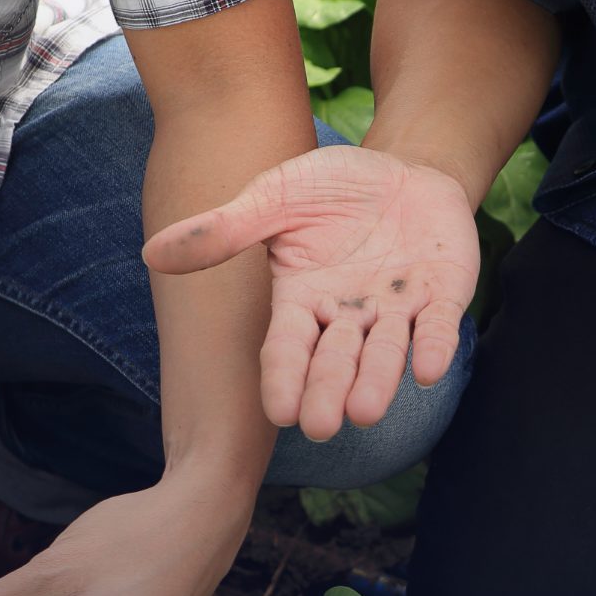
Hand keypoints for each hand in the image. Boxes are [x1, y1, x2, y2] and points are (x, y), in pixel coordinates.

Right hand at [142, 145, 479, 440]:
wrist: (403, 168)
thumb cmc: (333, 189)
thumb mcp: (274, 198)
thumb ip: (226, 230)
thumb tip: (153, 253)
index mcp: (304, 301)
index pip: (289, 347)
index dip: (285, 378)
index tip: (279, 412)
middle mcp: (350, 316)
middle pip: (336, 361)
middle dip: (328, 392)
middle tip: (320, 427)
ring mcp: (398, 310)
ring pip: (386, 354)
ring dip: (378, 382)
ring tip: (365, 413)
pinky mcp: (443, 296)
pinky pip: (438, 327)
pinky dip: (434, 346)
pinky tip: (428, 370)